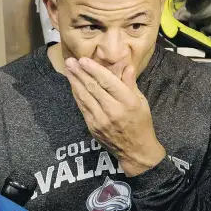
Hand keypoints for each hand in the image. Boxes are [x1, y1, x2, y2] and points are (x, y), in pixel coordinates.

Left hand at [64, 57, 164, 176]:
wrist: (136, 151)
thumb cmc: (141, 123)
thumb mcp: (141, 102)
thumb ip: (131, 84)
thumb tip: (126, 65)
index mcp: (128, 102)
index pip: (108, 82)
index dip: (94, 70)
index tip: (83, 60)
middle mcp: (113, 111)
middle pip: (93, 88)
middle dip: (80, 73)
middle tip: (70, 61)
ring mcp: (101, 120)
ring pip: (85, 97)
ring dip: (75, 82)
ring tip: (68, 69)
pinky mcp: (93, 127)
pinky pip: (82, 107)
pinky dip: (77, 95)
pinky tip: (73, 85)